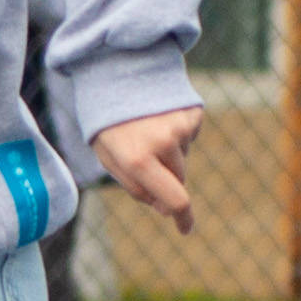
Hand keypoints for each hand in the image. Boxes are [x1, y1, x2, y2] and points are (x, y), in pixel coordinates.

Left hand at [93, 105, 202, 233]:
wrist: (116, 72)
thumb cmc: (108, 121)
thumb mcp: (109, 157)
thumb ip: (135, 187)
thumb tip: (165, 209)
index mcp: (136, 160)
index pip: (173, 199)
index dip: (182, 218)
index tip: (185, 229)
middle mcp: (163, 144)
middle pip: (178, 179)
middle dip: (164, 176)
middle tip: (142, 152)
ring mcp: (180, 127)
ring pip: (182, 157)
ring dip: (168, 152)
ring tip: (145, 127)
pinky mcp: (192, 113)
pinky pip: (189, 136)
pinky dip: (176, 131)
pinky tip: (158, 116)